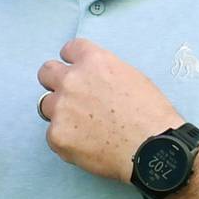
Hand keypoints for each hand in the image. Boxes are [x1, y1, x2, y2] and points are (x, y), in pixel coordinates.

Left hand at [36, 38, 180, 182]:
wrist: (152, 148)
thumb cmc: (151, 115)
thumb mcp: (133, 78)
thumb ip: (105, 73)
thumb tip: (95, 82)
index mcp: (93, 61)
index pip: (69, 49)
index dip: (73, 61)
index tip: (77, 71)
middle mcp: (72, 80)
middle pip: (46, 72)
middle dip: (55, 81)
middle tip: (70, 97)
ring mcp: (61, 108)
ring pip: (46, 105)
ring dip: (60, 112)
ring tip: (82, 127)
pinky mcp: (57, 135)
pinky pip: (53, 134)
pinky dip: (66, 139)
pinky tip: (87, 145)